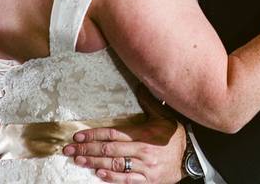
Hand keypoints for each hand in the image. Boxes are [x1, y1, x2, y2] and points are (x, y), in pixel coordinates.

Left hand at [64, 86, 186, 182]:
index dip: (94, 135)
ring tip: (78, 160)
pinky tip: (98, 173)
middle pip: (109, 150)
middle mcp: (142, 151)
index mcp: (144, 134)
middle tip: (69, 150)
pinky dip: (111, 177)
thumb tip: (140, 85)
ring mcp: (143, 167)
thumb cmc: (175, 136)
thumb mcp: (164, 116)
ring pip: (114, 164)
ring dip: (93, 163)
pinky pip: (126, 180)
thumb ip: (149, 103)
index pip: (113, 134)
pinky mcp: (146, 180)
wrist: (190, 158)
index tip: (78, 136)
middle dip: (87, 149)